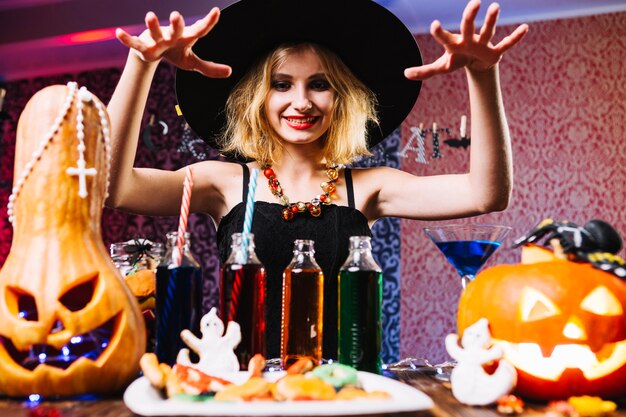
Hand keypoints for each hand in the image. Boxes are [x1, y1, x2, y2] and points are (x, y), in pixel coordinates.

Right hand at [115, 8, 231, 77]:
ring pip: (155, 32)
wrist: (153, 53)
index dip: (209, 22)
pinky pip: (134, 43)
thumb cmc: (175, 53)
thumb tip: (230, 72)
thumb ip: (209, 68)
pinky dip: (126, 39)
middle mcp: (172, 35)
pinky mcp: (143, 47)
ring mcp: (157, 40)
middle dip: (176, 23)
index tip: (217, 11)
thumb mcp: (192, 62)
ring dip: (152, 25)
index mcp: (186, 37)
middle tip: (176, 15)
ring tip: (150, 15)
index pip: (200, 30)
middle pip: (177, 29)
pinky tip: (118, 33)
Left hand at [404, 0, 527, 79]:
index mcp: (454, 44)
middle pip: (468, 26)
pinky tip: (525, 29)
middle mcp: (468, 39)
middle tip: (475, 3)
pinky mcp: (494, 52)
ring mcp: (482, 43)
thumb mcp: (441, 67)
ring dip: (491, 20)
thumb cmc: (457, 59)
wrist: (475, 62)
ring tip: (495, 6)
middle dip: (470, 15)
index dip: (439, 32)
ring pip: (487, 30)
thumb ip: (424, 71)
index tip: (434, 24)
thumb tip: (405, 73)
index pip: (444, 36)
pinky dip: (515, 38)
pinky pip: (506, 44)